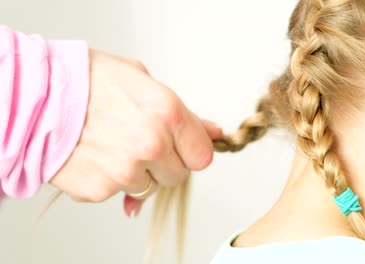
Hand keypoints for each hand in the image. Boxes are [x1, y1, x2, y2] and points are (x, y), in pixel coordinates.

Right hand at [49, 49, 221, 201]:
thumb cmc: (87, 80)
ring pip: (148, 187)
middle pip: (178, 176)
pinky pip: (118, 194)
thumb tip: (213, 132)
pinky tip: (96, 157)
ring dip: (137, 173)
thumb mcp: (142, 81)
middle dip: (165, 164)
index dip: (191, 151)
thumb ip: (183, 112)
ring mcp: (125, 170)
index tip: (180, 147)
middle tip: (141, 143)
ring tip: (113, 145)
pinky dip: (110, 180)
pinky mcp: (100, 189)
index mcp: (167, 113)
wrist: (37, 95)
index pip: (203, 155)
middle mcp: (151, 144)